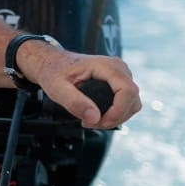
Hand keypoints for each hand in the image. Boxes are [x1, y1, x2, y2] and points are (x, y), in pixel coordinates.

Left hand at [25, 45, 141, 129]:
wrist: (52, 63)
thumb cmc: (53, 71)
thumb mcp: (56, 88)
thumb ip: (74, 102)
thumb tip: (94, 117)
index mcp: (105, 65)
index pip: (127, 91)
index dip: (118, 112)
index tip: (100, 122)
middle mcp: (118, 68)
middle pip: (132, 100)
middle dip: (114, 117)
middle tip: (91, 122)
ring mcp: (121, 74)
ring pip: (132, 103)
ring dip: (116, 117)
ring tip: (92, 120)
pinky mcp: (120, 82)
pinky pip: (127, 102)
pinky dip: (116, 113)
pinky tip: (97, 115)